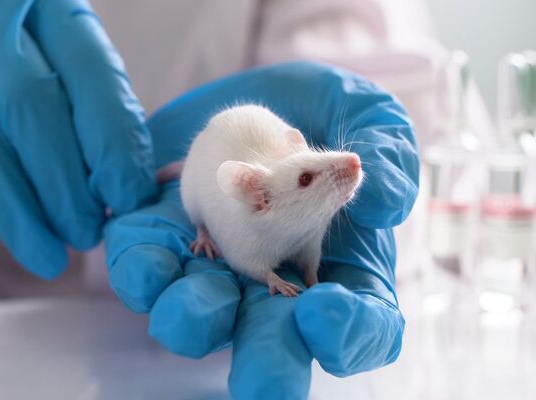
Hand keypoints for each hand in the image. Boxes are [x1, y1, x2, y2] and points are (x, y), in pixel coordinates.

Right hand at [0, 0, 156, 277]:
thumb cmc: (13, 71)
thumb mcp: (64, 75)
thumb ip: (97, 122)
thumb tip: (126, 194)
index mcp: (45, 3)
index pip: (87, 70)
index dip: (111, 142)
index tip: (125, 200)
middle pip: (25, 100)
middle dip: (60, 184)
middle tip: (81, 235)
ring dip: (10, 202)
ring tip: (42, 248)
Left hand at [104, 62, 417, 397]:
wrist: (261, 89)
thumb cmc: (330, 110)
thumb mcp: (371, 118)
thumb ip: (390, 155)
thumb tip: (384, 206)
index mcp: (343, 268)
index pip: (359, 323)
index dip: (348, 333)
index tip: (325, 314)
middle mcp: (279, 281)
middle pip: (277, 341)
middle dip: (267, 364)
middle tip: (263, 386)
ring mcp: (221, 265)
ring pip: (204, 314)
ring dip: (194, 319)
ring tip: (187, 309)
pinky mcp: (169, 239)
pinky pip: (149, 269)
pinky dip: (146, 271)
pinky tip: (150, 261)